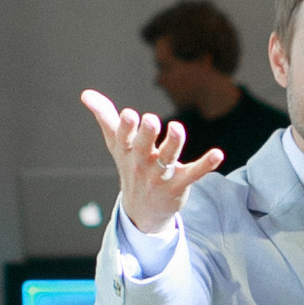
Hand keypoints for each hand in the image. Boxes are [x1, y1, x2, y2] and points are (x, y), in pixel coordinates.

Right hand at [81, 93, 223, 237]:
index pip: (124, 137)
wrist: (142, 210)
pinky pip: (192, 174)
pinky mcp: (178, 184)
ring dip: (173, 143)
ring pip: (167, 158)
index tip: (129, 114)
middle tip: (150, 120)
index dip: (126, 127)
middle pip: (143, 147)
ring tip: (177, 128)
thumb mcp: (116, 143)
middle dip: (146, 134)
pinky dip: (205, 165)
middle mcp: (142, 162)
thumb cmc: (130, 166)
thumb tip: (86, 94)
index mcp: (127, 150)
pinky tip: (217, 155)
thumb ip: (105, 117)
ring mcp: (160, 175)